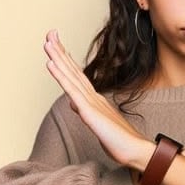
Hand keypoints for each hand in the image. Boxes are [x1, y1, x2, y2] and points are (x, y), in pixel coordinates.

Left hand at [43, 29, 152, 168]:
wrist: (137, 151)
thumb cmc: (121, 142)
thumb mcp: (98, 124)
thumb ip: (86, 111)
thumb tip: (73, 103)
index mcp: (94, 100)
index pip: (76, 76)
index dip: (66, 59)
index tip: (57, 45)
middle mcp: (92, 96)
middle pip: (73, 70)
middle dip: (60, 51)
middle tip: (50, 33)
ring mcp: (91, 103)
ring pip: (70, 76)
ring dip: (58, 57)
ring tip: (48, 42)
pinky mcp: (89, 111)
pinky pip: (71, 90)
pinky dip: (60, 75)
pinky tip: (51, 63)